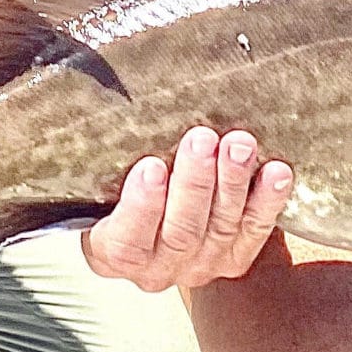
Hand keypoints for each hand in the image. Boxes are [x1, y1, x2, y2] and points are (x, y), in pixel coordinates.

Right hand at [81, 128, 292, 291]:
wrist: (152, 217)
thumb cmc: (112, 185)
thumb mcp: (93, 176)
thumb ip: (89, 151)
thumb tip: (73, 82)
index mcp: (111, 253)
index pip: (125, 240)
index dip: (141, 206)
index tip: (150, 166)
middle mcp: (157, 269)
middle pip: (180, 231)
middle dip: (194, 183)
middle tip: (201, 138)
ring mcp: (200, 266)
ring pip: (219, 229)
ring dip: (232, 184)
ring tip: (240, 143)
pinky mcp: (234, 259)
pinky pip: (255, 233)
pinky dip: (268, 203)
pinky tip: (278, 171)